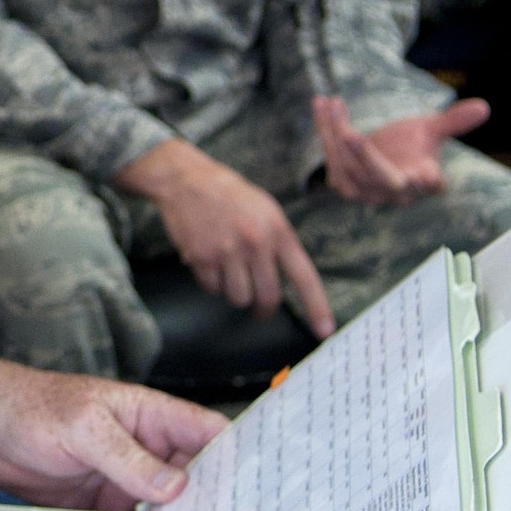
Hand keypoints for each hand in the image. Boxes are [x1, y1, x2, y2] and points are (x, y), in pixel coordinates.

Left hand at [0, 368, 229, 510]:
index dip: (238, 457)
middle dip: (219, 505)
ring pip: (173, 508)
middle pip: (199, 478)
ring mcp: (130, 479)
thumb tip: (173, 486)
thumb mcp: (83, 428)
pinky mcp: (110, 505)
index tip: (260, 489)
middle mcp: (147, 448)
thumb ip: (127, 458)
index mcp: (151, 416)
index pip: (209, 433)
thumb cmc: (32, 408)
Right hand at [114, 139, 335, 336]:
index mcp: (278, 231)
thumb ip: (279, 241)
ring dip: (233, 291)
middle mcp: (256, 243)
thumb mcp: (266, 209)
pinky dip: (211, 282)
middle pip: (267, 297)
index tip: (325, 331)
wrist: (186, 179)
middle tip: (258, 308)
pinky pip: (212, 289)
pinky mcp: (202, 258)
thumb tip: (287, 277)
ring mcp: (227, 251)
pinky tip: (208, 261)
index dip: (317, 306)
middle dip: (263, 309)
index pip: (304, 276)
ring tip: (226, 270)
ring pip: (238, 298)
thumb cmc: (229, 194)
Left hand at [313, 96, 489, 206]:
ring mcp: (365, 189)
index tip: (431, 177)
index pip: (428, 183)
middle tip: (350, 134)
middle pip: (378, 177)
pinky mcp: (342, 181)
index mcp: (422, 180)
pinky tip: (321, 102)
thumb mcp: (431, 130)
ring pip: (346, 166)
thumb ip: (454, 121)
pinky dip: (324, 128)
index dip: (429, 181)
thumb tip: (483, 107)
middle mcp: (394, 190)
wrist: (384, 156)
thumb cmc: (412, 145)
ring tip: (333, 103)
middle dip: (363, 157)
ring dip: (335, 132)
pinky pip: (330, 155)